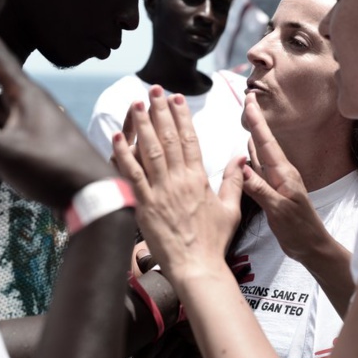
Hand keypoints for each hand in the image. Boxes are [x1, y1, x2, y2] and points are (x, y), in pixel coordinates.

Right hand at [0, 26, 114, 207]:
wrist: (95, 195)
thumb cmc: (54, 170)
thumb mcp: (5, 152)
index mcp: (28, 98)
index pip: (1, 61)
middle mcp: (35, 105)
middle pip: (3, 75)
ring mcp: (40, 123)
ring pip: (4, 99)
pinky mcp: (42, 142)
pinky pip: (10, 118)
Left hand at [112, 85, 245, 280]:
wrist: (197, 267)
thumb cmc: (214, 241)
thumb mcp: (231, 209)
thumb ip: (233, 181)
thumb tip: (240, 157)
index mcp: (198, 179)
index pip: (190, 139)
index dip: (182, 116)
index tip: (177, 99)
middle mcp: (179, 180)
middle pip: (169, 138)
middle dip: (160, 111)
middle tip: (154, 90)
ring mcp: (160, 192)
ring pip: (150, 150)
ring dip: (142, 125)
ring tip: (137, 103)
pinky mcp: (144, 205)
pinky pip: (131, 175)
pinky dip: (123, 155)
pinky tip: (117, 138)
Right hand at [241, 93, 331, 262]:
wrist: (313, 247)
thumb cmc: (300, 231)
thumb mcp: (279, 211)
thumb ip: (260, 190)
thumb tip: (241, 169)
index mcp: (283, 174)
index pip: (266, 142)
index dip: (257, 120)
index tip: (250, 99)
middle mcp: (281, 173)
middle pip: (263, 142)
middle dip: (255, 120)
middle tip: (248, 98)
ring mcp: (278, 181)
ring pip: (262, 153)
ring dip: (254, 135)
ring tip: (248, 118)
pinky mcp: (275, 190)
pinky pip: (260, 168)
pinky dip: (252, 155)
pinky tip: (248, 151)